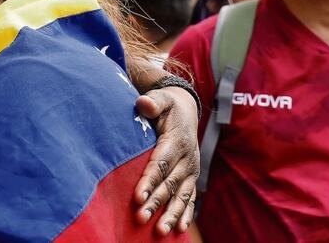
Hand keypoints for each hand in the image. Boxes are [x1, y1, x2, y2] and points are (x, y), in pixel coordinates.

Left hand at [133, 86, 198, 234]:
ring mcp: (191, 170)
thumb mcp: (162, 99)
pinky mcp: (191, 178)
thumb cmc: (167, 106)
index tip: (137, 197)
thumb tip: (143, 103)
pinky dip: (185, 214)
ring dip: (171, 214)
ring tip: (160, 231)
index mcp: (178, 141)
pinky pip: (190, 198)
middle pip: (169, 184)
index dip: (149, 180)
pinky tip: (178, 229)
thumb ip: (153, 102)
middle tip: (141, 218)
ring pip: (181, 195)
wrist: (185, 109)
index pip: (161, 164)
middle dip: (156, 202)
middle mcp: (187, 158)